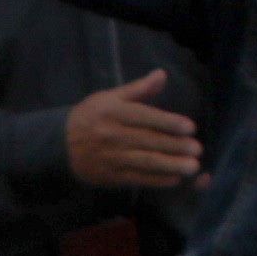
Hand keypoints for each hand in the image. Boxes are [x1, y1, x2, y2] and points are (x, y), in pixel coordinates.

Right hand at [57, 71, 203, 192]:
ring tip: (192, 166)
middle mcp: (111, 134)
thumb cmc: (90, 117)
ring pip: (144, 161)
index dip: (168, 122)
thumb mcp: (109, 98)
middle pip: (148, 140)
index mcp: (113, 112)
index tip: (190, 127)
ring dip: (170, 165)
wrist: (59, 145)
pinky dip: (156, 180)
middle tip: (197, 149)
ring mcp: (110, 157)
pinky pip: (136, 178)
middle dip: (175, 146)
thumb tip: (162, 75)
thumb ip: (138, 89)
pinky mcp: (109, 176)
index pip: (145, 117)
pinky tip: (174, 179)